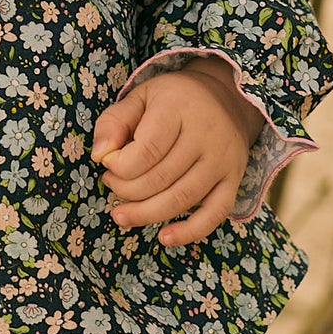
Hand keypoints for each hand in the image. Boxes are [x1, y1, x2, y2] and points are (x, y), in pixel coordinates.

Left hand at [89, 59, 261, 246]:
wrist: (224, 97)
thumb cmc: (173, 98)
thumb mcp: (141, 96)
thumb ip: (115, 121)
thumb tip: (99, 155)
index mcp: (179, 108)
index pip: (148, 149)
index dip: (120, 166)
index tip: (107, 164)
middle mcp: (205, 135)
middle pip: (161, 178)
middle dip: (127, 190)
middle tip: (112, 186)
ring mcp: (222, 160)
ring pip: (182, 199)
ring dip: (147, 214)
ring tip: (121, 216)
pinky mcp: (233, 180)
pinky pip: (214, 214)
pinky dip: (189, 232)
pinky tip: (164, 238)